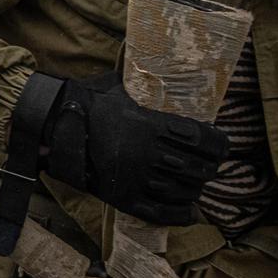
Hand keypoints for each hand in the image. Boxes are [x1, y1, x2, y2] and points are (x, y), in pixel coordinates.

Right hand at [39, 72, 228, 225]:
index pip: (200, 140)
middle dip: (209, 168)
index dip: (218, 146)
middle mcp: (146, 155)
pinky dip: (179, 214)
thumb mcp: (120, 86)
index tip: (223, 146)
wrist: (55, 126)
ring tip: (197, 184)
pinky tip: (189, 211)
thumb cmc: (89, 101)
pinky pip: (159, 212)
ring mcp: (135, 179)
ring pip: (181, 190)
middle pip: (195, 167)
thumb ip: (145, 83)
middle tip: (211, 166)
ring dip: (195, 189)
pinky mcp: (123, 198)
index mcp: (149, 126)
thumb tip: (167, 63)